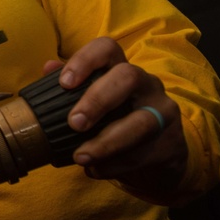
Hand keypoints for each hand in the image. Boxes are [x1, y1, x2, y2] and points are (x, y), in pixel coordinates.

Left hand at [45, 36, 187, 202]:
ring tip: (80, 157)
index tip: (64, 83)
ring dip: (107, 142)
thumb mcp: (93, 103)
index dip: (85, 60)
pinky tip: (96, 170)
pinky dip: (116, 165)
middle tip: (74, 123)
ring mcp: (164, 113)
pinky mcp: (172, 143)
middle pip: (128, 76)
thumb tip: (48, 67)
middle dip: (97, 100)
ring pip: (141, 121)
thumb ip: (70, 86)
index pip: (107, 48)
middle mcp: (147, 84)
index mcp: (121, 70)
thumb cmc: (115, 122)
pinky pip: (144, 154)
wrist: (155, 158)